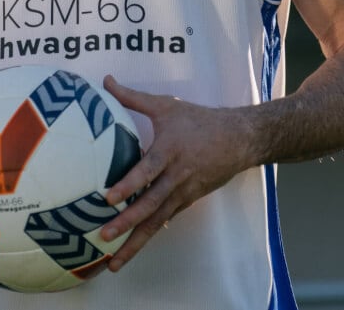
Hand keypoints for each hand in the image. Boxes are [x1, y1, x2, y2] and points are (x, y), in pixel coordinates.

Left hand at [100, 75, 258, 271]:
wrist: (240, 139)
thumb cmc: (198, 120)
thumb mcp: (166, 106)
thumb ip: (132, 97)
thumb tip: (106, 80)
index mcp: (169, 151)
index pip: (147, 170)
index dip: (129, 184)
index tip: (108, 197)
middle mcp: (176, 176)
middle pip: (149, 204)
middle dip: (126, 223)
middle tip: (103, 236)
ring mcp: (183, 193)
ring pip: (156, 221)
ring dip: (134, 242)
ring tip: (113, 262)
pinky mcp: (186, 202)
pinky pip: (163, 221)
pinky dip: (148, 236)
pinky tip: (130, 251)